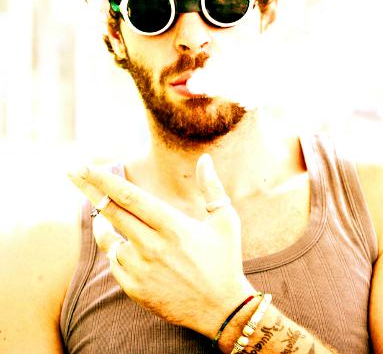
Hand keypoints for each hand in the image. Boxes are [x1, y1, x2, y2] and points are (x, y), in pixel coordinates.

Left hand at [67, 154, 253, 337]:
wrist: (221, 310)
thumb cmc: (224, 260)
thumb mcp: (225, 220)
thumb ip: (211, 188)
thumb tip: (205, 159)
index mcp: (172, 225)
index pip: (129, 196)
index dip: (103, 179)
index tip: (85, 166)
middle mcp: (152, 246)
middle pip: (111, 211)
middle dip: (88, 189)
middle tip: (72, 171)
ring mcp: (141, 269)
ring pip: (110, 238)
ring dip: (104, 223)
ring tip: (104, 213)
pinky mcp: (135, 289)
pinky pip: (115, 262)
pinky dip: (114, 249)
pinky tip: (123, 244)